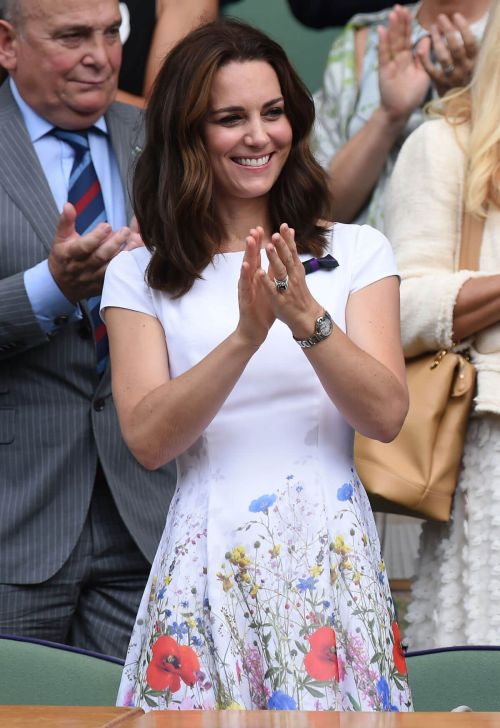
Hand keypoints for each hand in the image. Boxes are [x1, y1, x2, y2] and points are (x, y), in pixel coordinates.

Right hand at [48, 203, 134, 302]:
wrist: (61, 285)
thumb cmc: (63, 257)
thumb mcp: (60, 238)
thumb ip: (66, 221)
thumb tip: (68, 205)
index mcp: (69, 254)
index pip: (84, 246)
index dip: (96, 237)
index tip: (107, 225)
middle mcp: (81, 267)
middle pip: (100, 256)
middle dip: (114, 243)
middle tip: (125, 230)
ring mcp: (93, 278)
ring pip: (111, 267)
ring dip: (124, 254)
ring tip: (134, 240)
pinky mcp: (103, 285)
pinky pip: (117, 275)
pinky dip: (127, 265)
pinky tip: (136, 254)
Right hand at [236, 226, 274, 347]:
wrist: (254, 330)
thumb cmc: (262, 309)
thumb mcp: (270, 289)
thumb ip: (271, 274)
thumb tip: (277, 259)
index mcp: (257, 278)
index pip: (259, 257)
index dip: (261, 243)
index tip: (264, 228)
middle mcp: (250, 280)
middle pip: (251, 258)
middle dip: (253, 243)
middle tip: (255, 228)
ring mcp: (246, 288)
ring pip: (246, 269)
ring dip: (248, 254)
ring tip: (250, 240)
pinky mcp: (244, 299)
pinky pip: (245, 285)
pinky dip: (245, 275)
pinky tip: (245, 266)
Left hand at [260, 223, 322, 337]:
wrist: (306, 317)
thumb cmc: (300, 293)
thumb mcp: (298, 272)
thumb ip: (292, 254)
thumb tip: (291, 233)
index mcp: (296, 270)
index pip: (293, 251)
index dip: (288, 239)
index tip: (284, 225)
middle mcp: (293, 277)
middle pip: (287, 259)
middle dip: (281, 246)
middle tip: (275, 233)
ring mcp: (286, 288)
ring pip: (280, 272)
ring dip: (274, 259)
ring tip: (268, 247)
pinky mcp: (279, 300)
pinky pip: (272, 289)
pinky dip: (266, 281)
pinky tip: (260, 273)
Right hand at [377, 5, 430, 123]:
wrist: (400, 111)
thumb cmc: (413, 95)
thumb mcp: (424, 73)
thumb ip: (424, 56)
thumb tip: (427, 38)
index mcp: (409, 59)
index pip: (409, 38)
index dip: (408, 26)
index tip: (408, 11)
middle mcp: (399, 59)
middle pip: (400, 37)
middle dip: (400, 23)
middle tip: (399, 7)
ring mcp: (391, 64)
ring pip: (392, 43)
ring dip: (392, 29)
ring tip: (392, 14)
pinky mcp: (384, 71)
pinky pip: (384, 55)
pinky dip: (383, 43)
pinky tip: (381, 31)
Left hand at [416, 13, 478, 95]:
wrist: (461, 104)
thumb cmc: (466, 79)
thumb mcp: (471, 64)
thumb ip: (467, 51)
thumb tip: (458, 31)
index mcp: (474, 62)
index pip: (471, 42)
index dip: (464, 28)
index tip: (456, 17)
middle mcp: (464, 69)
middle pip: (456, 47)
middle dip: (448, 30)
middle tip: (441, 19)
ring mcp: (451, 77)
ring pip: (443, 56)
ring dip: (437, 40)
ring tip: (433, 29)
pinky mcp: (440, 84)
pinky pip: (430, 69)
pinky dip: (425, 58)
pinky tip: (421, 48)